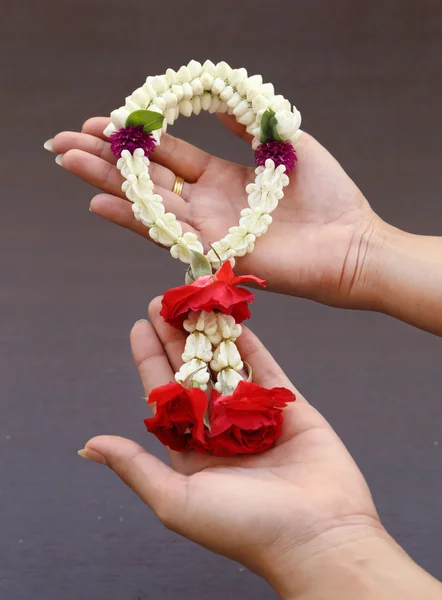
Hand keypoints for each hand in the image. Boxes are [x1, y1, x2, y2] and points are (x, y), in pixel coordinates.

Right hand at [49, 116, 382, 308]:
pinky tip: (100, 203)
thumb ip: (247, 123)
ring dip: (106, 182)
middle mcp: (207, 205)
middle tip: (64, 141)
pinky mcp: (213, 252)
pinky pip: (167, 234)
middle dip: (105, 158)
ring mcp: (207, 230)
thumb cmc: (328, 196)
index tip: (102, 120)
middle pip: (146, 178)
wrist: (351, 244)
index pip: (167, 155)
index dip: (136, 137)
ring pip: (147, 202)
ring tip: (69, 160)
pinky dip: (132, 219)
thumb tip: (218, 97)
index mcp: (222, 178)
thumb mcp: (286, 143)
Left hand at [77, 300, 441, 598]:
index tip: (139, 326)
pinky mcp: (288, 407)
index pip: (163, 394)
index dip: (150, 358)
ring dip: (210, 333)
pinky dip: (250, 344)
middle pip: (193, 372)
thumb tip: (90, 445)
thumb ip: (135, 467)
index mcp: (192, 451)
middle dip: (177, 336)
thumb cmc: (245, 525)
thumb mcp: (177, 500)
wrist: (318, 535)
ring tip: (196, 300)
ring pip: (227, 364)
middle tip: (165, 300)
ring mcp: (256, 416)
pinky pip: (265, 368)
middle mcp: (221, 430)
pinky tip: (235, 321)